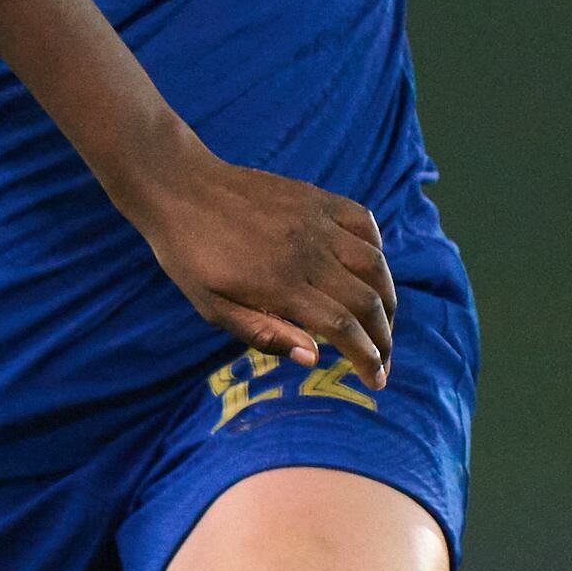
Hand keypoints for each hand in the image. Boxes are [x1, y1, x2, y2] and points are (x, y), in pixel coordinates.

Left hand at [135, 145, 394, 381]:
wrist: (181, 189)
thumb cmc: (190, 256)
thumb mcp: (212, 307)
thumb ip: (263, 333)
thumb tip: (312, 358)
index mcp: (280, 285)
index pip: (343, 328)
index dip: (367, 359)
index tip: (376, 381)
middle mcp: (308, 252)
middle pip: (368, 302)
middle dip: (384, 339)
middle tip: (383, 361)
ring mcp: (317, 221)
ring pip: (375, 265)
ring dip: (389, 299)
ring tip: (384, 323)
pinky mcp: (318, 198)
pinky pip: (365, 223)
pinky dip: (378, 250)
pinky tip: (370, 271)